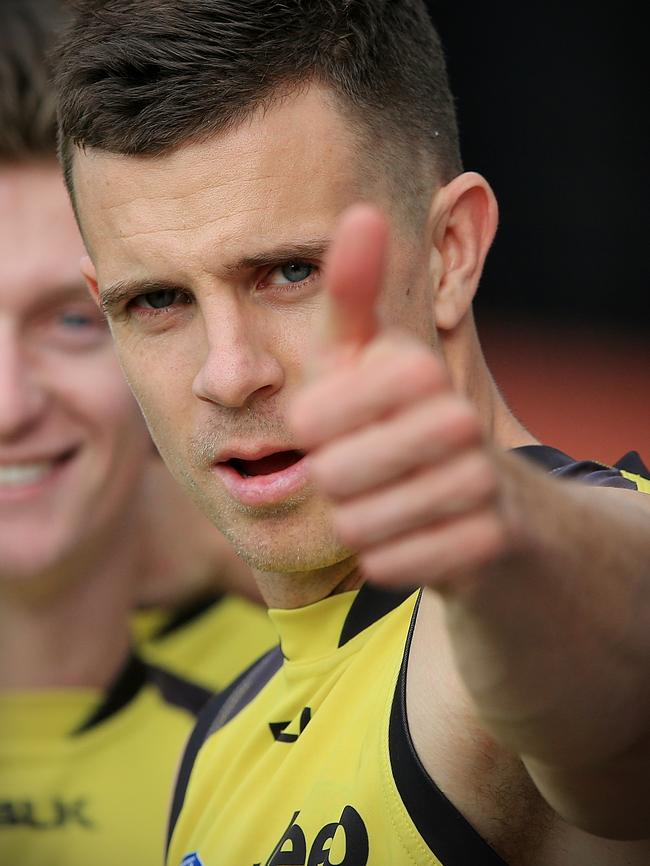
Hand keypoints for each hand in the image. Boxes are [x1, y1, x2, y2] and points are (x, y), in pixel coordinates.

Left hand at [289, 205, 509, 588]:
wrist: (483, 500)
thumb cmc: (398, 419)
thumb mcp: (366, 357)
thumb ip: (352, 293)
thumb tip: (361, 210)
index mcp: (414, 368)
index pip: (311, 419)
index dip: (309, 432)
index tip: (329, 425)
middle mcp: (455, 419)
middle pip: (331, 477)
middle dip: (333, 482)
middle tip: (362, 469)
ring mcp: (480, 482)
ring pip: (358, 526)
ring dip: (356, 522)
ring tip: (384, 501)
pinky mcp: (490, 540)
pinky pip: (391, 564)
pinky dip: (385, 557)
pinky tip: (407, 536)